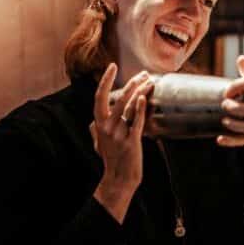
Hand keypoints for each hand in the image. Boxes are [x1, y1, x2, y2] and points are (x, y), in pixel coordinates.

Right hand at [91, 64, 152, 222]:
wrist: (118, 178)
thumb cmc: (111, 159)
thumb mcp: (98, 142)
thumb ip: (97, 129)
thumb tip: (93, 121)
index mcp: (98, 123)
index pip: (99, 96)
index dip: (105, 80)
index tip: (112, 65)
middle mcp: (106, 126)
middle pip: (119, 97)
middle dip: (132, 83)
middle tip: (144, 73)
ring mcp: (119, 134)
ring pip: (129, 107)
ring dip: (140, 91)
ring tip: (150, 81)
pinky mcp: (131, 141)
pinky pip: (136, 122)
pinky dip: (139, 109)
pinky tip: (144, 98)